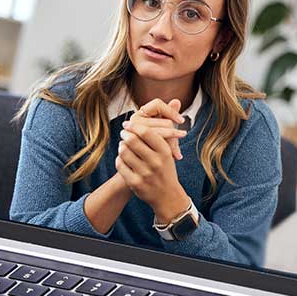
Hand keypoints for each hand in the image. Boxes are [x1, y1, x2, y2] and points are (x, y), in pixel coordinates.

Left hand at [115, 103, 188, 220]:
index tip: (128, 123)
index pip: (146, 132)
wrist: (167, 196)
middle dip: (125, 134)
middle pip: (132, 140)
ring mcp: (145, 174)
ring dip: (121, 146)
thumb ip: (168, 125)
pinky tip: (122, 157)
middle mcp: (156, 162)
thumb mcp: (170, 148)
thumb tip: (177, 99)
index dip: (135, 125)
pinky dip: (119, 159)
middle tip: (123, 132)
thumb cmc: (166, 167)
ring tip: (123, 144)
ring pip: (124, 151)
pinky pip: (120, 165)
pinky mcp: (135, 183)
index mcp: (165, 152)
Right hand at [130, 98, 185, 159]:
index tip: (182, 121)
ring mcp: (131, 132)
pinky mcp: (133, 145)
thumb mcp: (165, 127)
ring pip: (159, 133)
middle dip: (173, 131)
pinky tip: (177, 156)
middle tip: (182, 136)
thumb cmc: (158, 141)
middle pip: (162, 121)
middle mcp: (134, 120)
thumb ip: (170, 114)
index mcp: (142, 112)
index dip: (171, 111)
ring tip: (180, 151)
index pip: (157, 104)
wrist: (146, 161)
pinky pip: (156, 145)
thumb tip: (177, 101)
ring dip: (172, 142)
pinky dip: (168, 150)